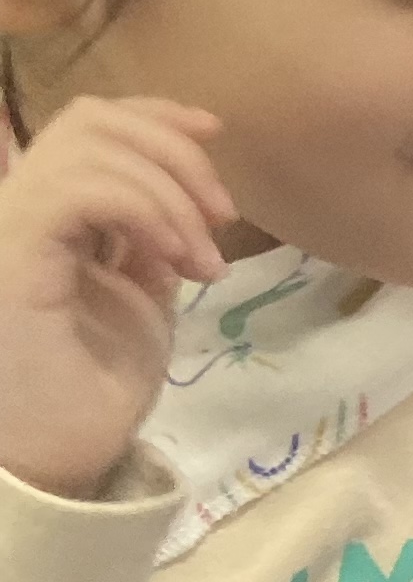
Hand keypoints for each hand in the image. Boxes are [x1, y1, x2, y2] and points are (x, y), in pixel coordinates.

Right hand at [0, 98, 231, 498]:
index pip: (86, 127)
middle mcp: (11, 209)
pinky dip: (143, 209)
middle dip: (174, 153)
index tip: (215, 131)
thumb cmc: (88, 400)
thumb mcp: (136, 305)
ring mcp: (6, 228)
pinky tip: (178, 259)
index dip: (153, 115)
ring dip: (168, 190)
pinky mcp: (12, 252)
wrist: (57, 466)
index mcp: (41, 217)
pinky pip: (79, 189)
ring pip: (86, 144)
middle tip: (222, 217)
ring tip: (203, 259)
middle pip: (90, 121)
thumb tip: (171, 207)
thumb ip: (144, 247)